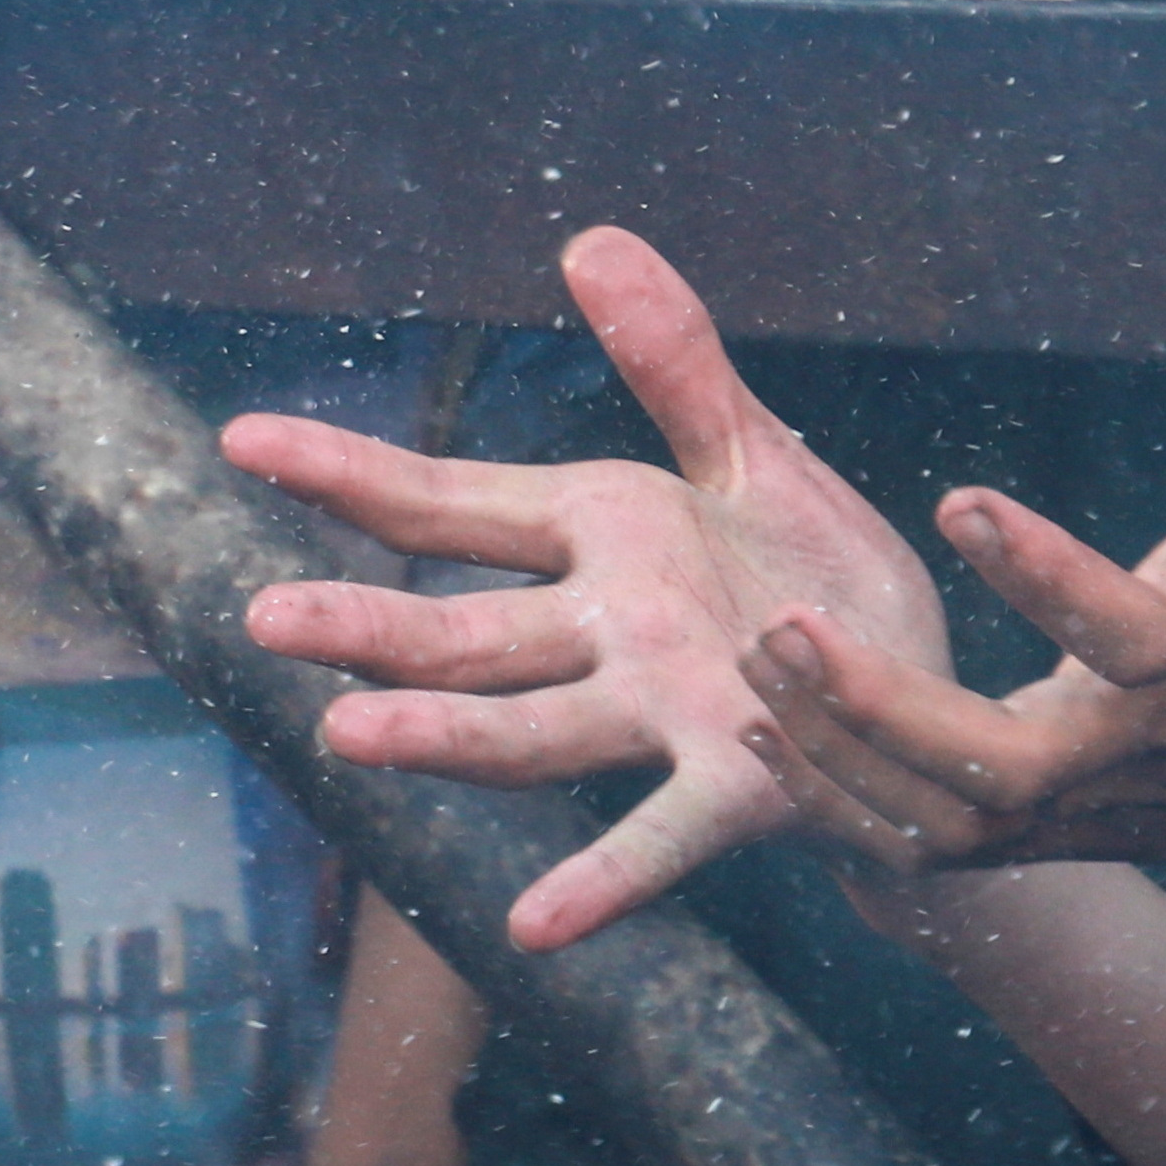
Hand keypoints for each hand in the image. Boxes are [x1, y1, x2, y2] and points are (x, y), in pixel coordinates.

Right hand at [227, 226, 948, 951]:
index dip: (349, 472)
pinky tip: (538, 927)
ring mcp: (663, 712)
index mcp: (600, 538)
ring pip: (534, 729)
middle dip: (366, 627)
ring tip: (351, 736)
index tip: (242, 439)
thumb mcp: (748, 451)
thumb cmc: (816, 575)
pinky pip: (664, 834)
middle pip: (465, 634)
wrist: (923, 696)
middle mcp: (608, 635)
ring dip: (445, 735)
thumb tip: (588, 238)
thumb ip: (672, 361)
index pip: (448, 505)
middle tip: (261, 618)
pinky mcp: (741, 780)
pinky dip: (606, 880)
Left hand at [741, 233, 1165, 1050]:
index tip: (958, 501)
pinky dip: (860, 796)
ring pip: (961, 813)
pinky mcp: (1096, 820)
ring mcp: (1128, 788)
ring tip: (755, 658)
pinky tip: (781, 719)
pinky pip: (954, 836)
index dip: (1048, 576)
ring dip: (849, 749)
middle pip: (1011, 760)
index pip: (1139, 630)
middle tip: (781, 629)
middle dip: (888, 709)